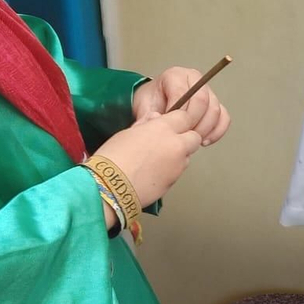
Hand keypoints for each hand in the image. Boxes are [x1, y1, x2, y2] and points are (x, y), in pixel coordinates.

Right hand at [91, 107, 206, 207]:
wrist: (109, 187)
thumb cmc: (113, 157)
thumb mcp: (127, 133)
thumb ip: (147, 124)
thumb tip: (156, 118)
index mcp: (163, 128)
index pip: (185, 117)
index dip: (179, 120)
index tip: (172, 124)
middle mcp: (176, 145)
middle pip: (194, 137)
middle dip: (185, 138)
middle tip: (169, 142)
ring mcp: (178, 165)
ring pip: (188, 155)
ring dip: (179, 155)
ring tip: (158, 160)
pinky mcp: (174, 182)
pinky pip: (179, 171)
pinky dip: (172, 170)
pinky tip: (154, 173)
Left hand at [133, 67, 230, 146]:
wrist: (154, 105)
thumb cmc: (151, 103)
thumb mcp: (144, 106)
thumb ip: (149, 115)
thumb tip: (156, 125)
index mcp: (175, 75)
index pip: (184, 93)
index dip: (179, 114)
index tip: (172, 126)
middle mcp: (194, 80)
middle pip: (203, 101)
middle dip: (193, 122)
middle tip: (183, 135)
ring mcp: (207, 92)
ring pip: (215, 110)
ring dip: (205, 129)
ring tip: (192, 139)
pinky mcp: (215, 104)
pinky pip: (223, 117)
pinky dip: (216, 131)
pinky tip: (205, 140)